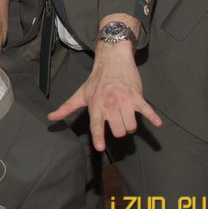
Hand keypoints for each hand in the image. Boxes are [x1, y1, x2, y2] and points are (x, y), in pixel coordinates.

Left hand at [47, 41, 161, 150]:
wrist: (113, 60)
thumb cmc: (96, 80)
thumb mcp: (80, 94)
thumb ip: (66, 108)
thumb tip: (50, 117)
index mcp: (96, 105)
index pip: (96, 124)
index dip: (98, 137)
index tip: (99, 147)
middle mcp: (109, 104)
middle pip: (119, 131)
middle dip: (119, 130)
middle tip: (117, 121)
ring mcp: (124, 101)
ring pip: (131, 126)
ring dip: (130, 125)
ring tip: (125, 116)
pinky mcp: (137, 97)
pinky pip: (147, 111)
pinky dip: (153, 117)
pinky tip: (157, 123)